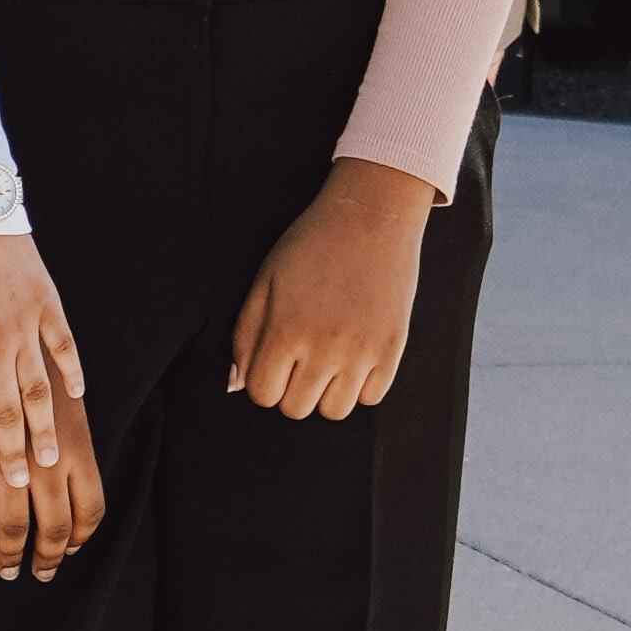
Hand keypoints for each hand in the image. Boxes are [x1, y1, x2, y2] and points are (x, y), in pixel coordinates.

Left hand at [229, 159, 433, 421]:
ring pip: (334, 411)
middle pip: (296, 409)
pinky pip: (370, 398)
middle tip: (299, 360)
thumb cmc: (309, 247)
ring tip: (325, 361)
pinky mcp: (392, 349)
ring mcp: (361, 352)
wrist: (369, 219)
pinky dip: (359, 386)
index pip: (262, 394)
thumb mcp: (265, 282)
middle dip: (290, 390)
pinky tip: (353, 356)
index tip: (272, 363)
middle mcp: (323, 348)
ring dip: (325, 393)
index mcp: (285, 331)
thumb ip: (246, 335)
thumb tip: (239, 383)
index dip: (263, 382)